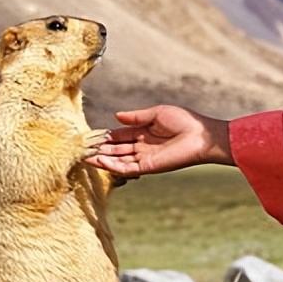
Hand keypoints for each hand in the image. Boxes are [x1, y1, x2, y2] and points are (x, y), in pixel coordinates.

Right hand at [83, 105, 232, 175]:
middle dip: (99, 149)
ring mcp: (144, 157)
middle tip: (81, 148)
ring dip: (101, 158)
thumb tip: (116, 116)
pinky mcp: (148, 167)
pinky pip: (126, 168)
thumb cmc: (185, 122)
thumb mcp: (156, 114)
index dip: (104, 136)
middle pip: (115, 149)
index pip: (119, 136)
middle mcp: (142, 146)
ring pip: (118, 160)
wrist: (201, 136)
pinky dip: (112, 165)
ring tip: (84, 156)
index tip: (89, 136)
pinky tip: (100, 160)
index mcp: (144, 132)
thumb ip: (136, 117)